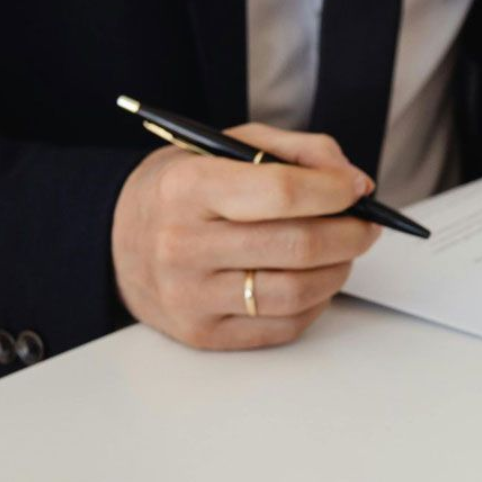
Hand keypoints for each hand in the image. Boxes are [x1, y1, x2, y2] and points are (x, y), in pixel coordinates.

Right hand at [112, 124, 380, 350]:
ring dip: (339, 270)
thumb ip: (296, 153)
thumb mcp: (225, 147)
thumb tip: (354, 182)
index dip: (333, 192)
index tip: (356, 189)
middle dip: (350, 233)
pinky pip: (284, 325)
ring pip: (298, 292)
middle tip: (365, 224)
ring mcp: (191, 296)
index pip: (281, 193)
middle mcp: (183, 245)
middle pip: (297, 246)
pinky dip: (316, 302)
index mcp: (187, 188)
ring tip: (343, 251)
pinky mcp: (204, 334)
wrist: (116, 240)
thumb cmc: (181, 191)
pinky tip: (313, 280)